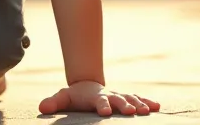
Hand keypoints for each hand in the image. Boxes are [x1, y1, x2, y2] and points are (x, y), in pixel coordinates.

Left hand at [38, 80, 159, 116]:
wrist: (86, 87)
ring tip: (146, 111)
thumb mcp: (63, 98)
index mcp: (94, 96)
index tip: (104, 112)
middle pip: (118, 99)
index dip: (101, 105)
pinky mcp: (126, 99)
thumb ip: (54, 102)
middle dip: (124, 105)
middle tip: (130, 112)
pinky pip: (138, 99)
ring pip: (130, 98)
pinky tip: (157, 107)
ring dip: (139, 104)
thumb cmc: (74, 96)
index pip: (99, 101)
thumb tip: (42, 107)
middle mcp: (109, 95)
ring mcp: (118, 96)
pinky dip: (147, 102)